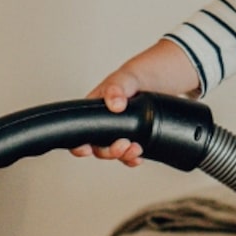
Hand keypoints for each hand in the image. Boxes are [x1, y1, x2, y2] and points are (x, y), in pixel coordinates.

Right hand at [73, 41, 199, 165]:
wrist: (157, 82)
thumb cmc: (134, 78)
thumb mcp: (125, 79)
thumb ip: (116, 88)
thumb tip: (115, 105)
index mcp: (94, 110)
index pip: (78, 132)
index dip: (78, 145)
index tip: (86, 150)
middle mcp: (103, 124)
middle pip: (97, 147)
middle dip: (109, 151)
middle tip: (124, 145)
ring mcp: (118, 133)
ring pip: (114, 153)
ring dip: (123, 156)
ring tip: (136, 150)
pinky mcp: (133, 139)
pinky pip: (129, 154)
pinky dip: (133, 158)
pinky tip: (140, 157)